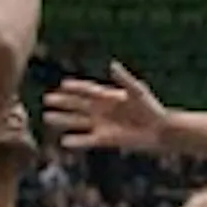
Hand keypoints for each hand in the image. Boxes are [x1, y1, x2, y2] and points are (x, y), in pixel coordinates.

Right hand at [43, 63, 167, 152]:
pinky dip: (77, 140)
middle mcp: (102, 110)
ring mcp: (102, 124)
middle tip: (47, 99)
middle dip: (63, 102)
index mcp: (108, 96)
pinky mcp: (105, 139)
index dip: (76, 87)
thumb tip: (112, 65)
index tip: (63, 84)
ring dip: (63, 120)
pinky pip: (87, 140)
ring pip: (77, 121)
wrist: (159, 130)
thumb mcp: (137, 91)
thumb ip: (124, 79)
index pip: (88, 90)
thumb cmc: (150, 108)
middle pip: (78, 105)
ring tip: (47, 117)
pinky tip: (64, 141)